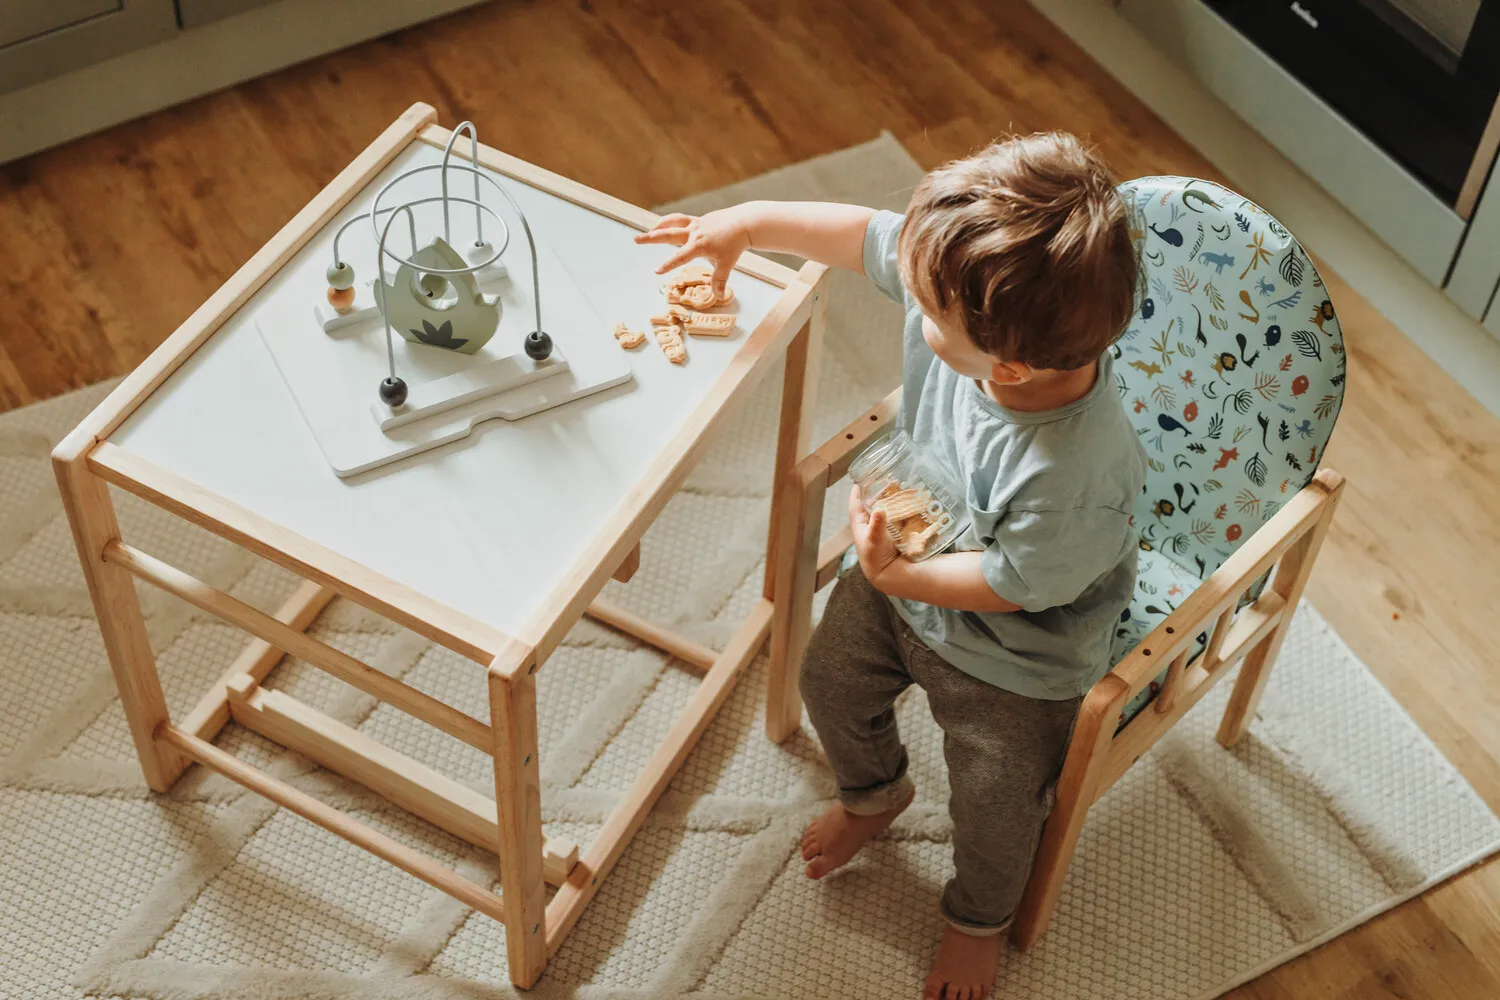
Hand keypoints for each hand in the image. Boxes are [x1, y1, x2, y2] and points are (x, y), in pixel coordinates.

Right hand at [634, 208, 751, 298]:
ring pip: (672, 222)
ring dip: (659, 226)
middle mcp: (694, 233)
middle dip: (651, 238)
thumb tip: (718, 296)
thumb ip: (720, 281)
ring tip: (648, 232)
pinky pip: (680, 220)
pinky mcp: (698, 219)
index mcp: (699, 245)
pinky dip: (671, 223)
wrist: (744, 222)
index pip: (680, 257)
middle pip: (668, 234)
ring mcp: (695, 224)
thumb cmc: (735, 244)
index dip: (668, 264)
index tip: (656, 271)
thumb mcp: (727, 264)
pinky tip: (667, 228)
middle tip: (636, 239)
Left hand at [848, 484, 900, 587]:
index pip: (856, 505)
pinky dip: (902, 508)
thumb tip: (879, 508)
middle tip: (888, 481)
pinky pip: (897, 515)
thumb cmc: (876, 557)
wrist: (889, 573)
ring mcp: (883, 528)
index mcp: (860, 525)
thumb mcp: (875, 540)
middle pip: (873, 503)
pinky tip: (909, 501)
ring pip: (886, 508)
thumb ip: (876, 524)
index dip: (856, 493)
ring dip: (892, 498)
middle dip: (879, 491)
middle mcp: (870, 524)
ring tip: (899, 487)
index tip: (857, 482)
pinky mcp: (894, 532)